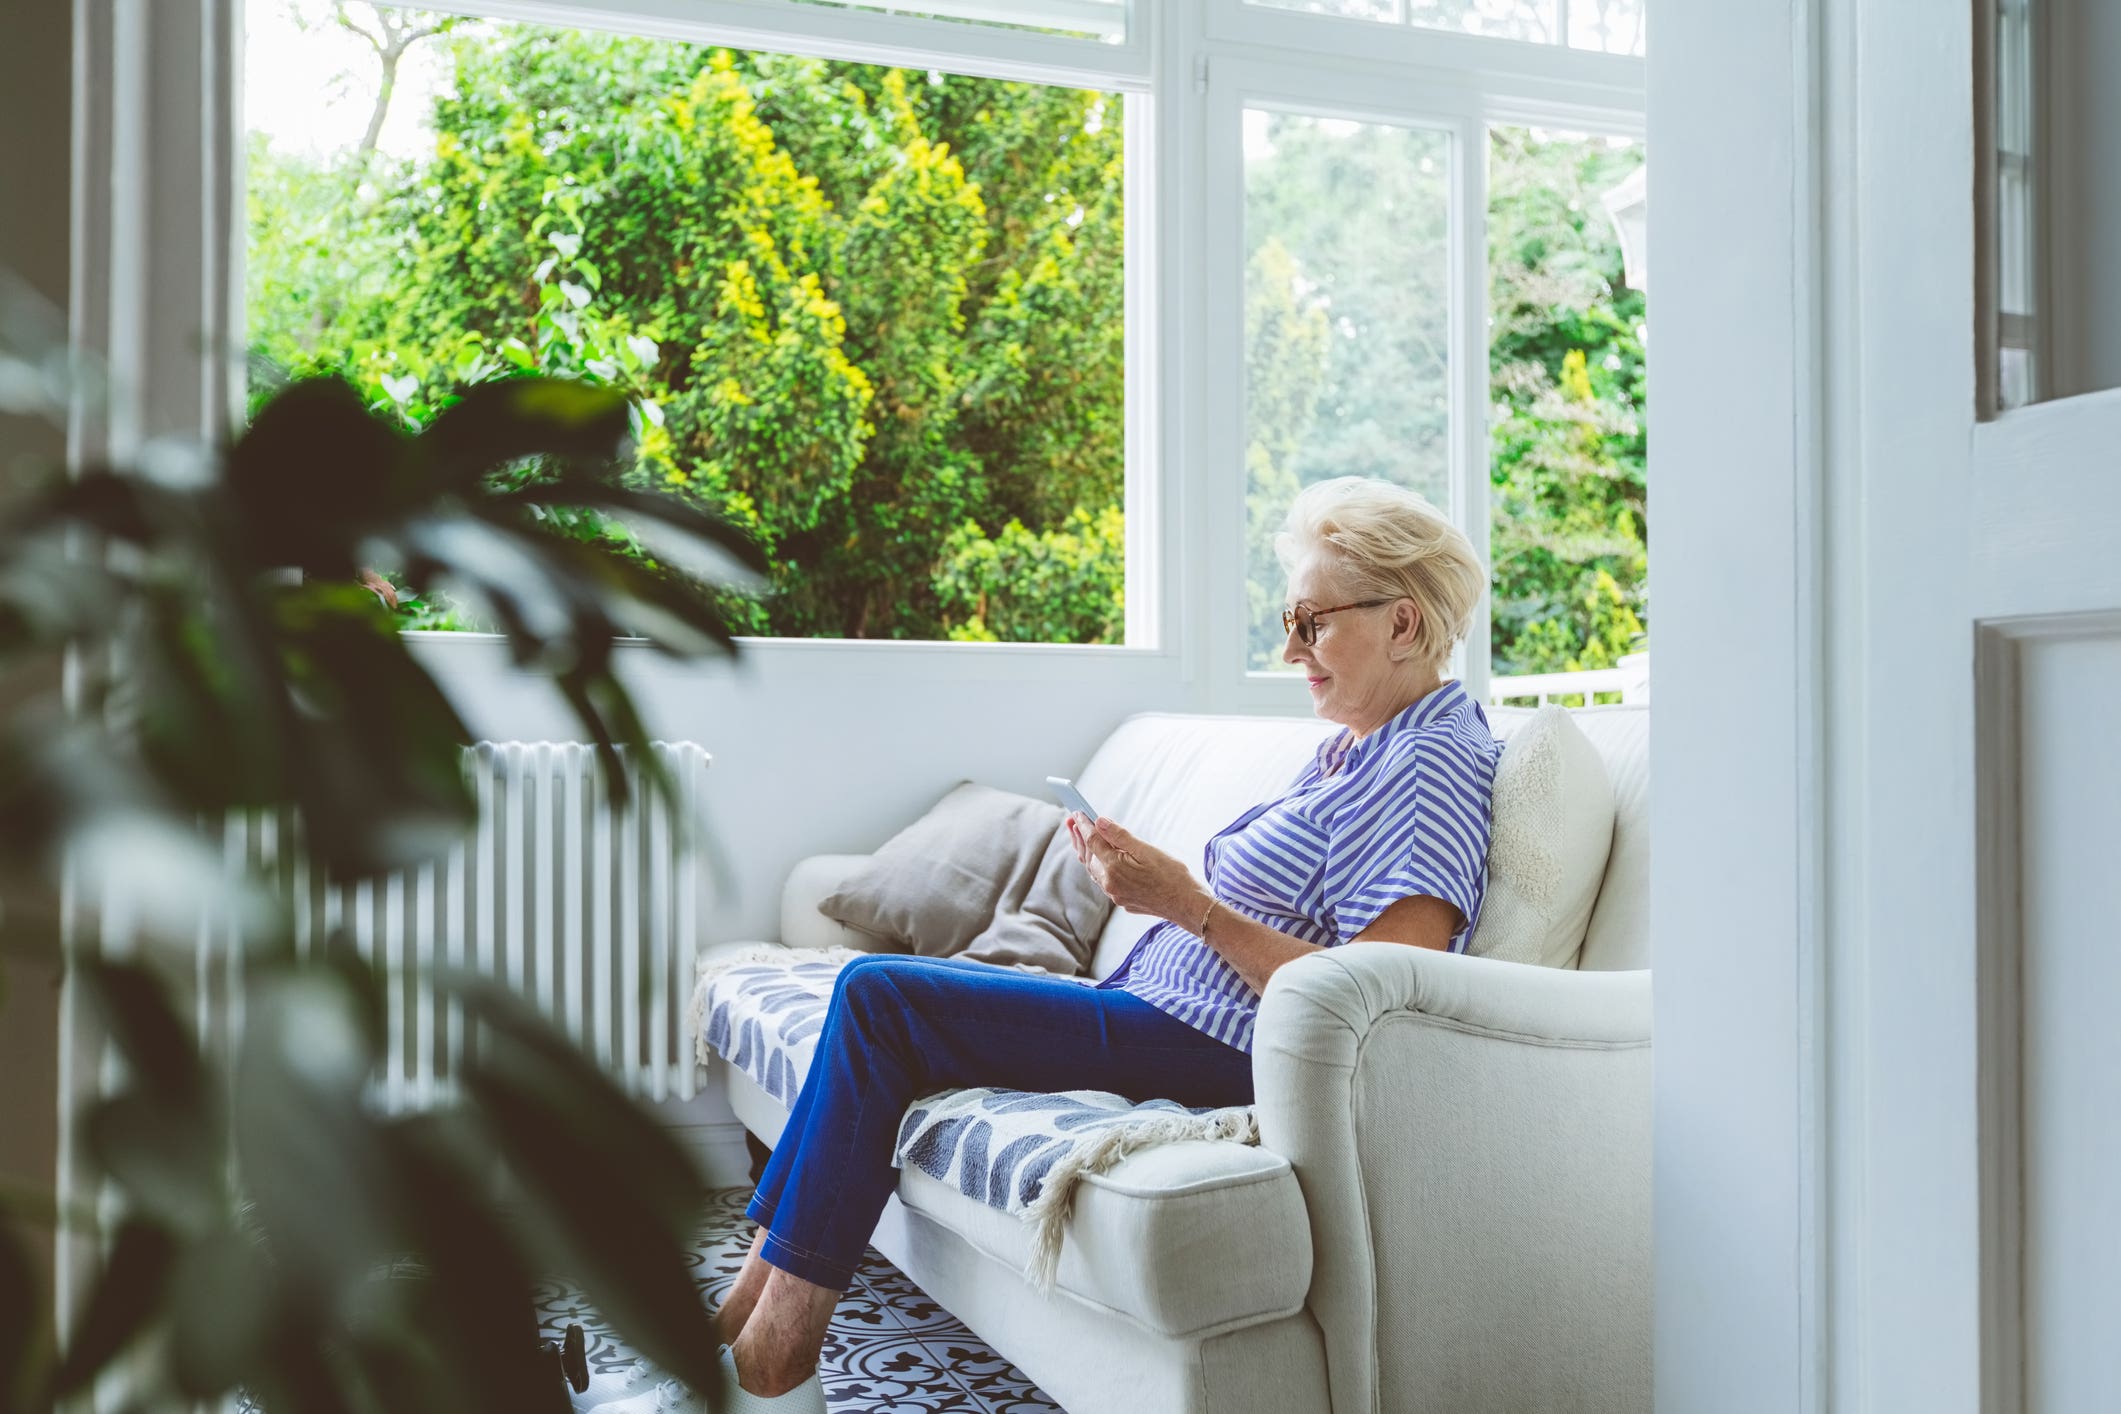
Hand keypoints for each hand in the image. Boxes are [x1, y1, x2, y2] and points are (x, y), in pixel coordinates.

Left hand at [1070, 814, 1205, 921]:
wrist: (1186, 905)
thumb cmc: (1171, 875)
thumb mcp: (1146, 850)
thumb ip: (1119, 836)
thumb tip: (1099, 821)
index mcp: (1114, 868)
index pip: (1093, 841)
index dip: (1084, 825)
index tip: (1077, 812)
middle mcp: (1109, 883)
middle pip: (1088, 856)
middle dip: (1079, 837)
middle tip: (1072, 820)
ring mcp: (1115, 894)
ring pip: (1093, 870)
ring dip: (1086, 852)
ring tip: (1080, 837)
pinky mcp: (1122, 900)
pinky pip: (1103, 880)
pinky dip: (1097, 866)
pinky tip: (1099, 858)